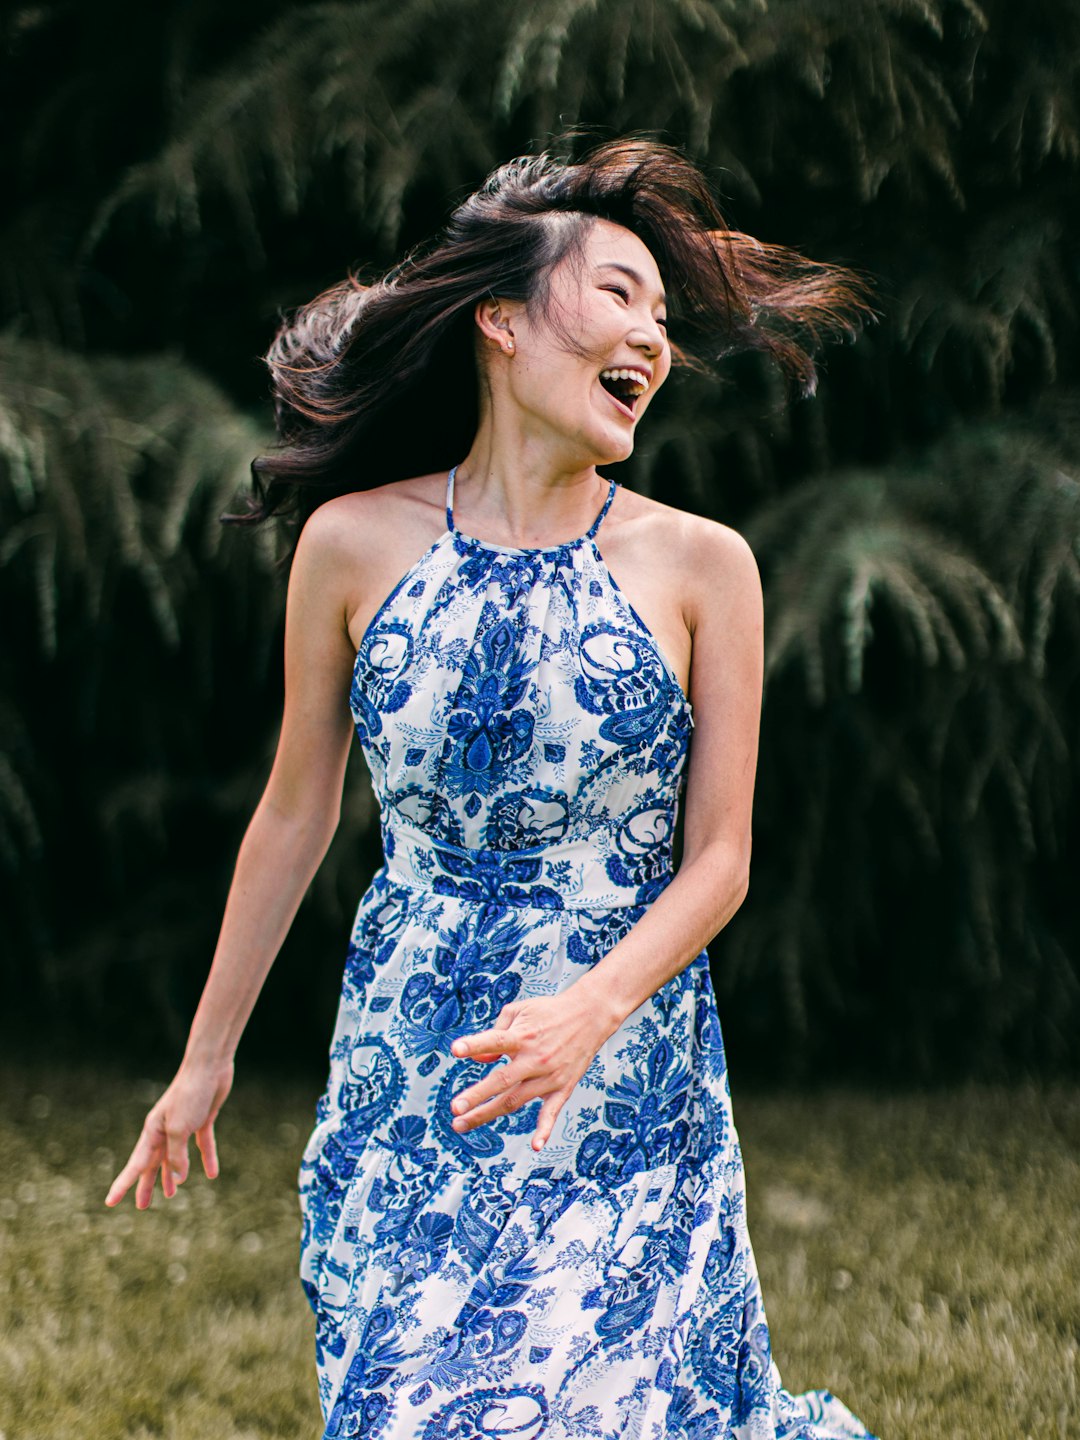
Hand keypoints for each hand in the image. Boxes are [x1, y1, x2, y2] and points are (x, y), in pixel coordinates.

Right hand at [105, 1060, 232, 1208]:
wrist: (210, 1066)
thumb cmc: (189, 1094)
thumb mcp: (179, 1129)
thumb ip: (177, 1156)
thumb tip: (178, 1179)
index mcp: (153, 1131)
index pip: (135, 1164)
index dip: (123, 1185)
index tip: (109, 1203)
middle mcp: (165, 1129)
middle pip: (154, 1163)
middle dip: (147, 1184)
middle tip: (142, 1206)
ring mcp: (184, 1124)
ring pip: (176, 1157)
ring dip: (172, 1175)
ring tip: (170, 1194)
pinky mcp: (203, 1119)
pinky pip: (203, 1144)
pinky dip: (207, 1159)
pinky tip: (212, 1174)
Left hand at [449, 986, 616, 1150]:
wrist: (589, 1016)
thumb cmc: (548, 1012)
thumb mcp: (519, 1011)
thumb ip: (494, 1032)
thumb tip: (479, 1059)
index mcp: (522, 1036)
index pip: (496, 1040)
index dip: (475, 1044)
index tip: (455, 1050)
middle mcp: (535, 1058)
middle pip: (502, 1080)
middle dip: (477, 1095)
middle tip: (455, 1108)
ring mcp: (549, 1075)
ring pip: (515, 1100)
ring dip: (488, 1113)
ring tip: (461, 1124)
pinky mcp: (562, 1088)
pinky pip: (552, 1112)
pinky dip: (545, 1129)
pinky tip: (536, 1145)